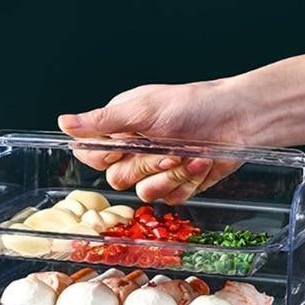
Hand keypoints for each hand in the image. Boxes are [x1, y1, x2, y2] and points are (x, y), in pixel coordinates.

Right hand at [58, 80, 248, 203]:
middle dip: (146, 165)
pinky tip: (200, 163)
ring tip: (190, 154)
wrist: (242, 119)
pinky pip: (169, 198)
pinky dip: (187, 181)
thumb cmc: (195, 105)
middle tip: (167, 148)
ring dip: (170, 174)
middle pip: (117, 179)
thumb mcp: (143, 109)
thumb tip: (63, 123)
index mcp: (120, 129)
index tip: (125, 146)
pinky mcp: (176, 186)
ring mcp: (155, 171)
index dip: (107, 157)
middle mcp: (134, 151)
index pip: (91, 156)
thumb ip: (102, 121)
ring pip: (143, 193)